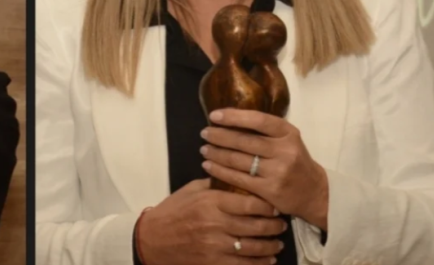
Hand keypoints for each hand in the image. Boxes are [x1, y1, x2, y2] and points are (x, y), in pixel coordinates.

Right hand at [136, 178, 286, 264]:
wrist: (152, 239)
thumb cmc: (172, 212)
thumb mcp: (191, 191)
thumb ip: (215, 185)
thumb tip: (238, 177)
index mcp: (211, 202)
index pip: (249, 203)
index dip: (267, 205)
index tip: (275, 205)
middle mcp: (215, 223)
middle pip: (256, 225)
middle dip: (274, 226)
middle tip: (281, 224)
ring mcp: (215, 245)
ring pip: (253, 247)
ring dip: (270, 246)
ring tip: (277, 243)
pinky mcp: (213, 263)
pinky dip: (259, 263)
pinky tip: (267, 260)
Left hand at [200, 109, 328, 229]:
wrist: (314, 192)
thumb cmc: (294, 160)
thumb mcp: (287, 140)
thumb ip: (265, 130)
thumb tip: (230, 117)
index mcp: (288, 133)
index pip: (258, 120)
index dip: (234, 116)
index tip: (214, 115)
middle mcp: (284, 151)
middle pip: (244, 141)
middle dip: (219, 136)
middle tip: (204, 133)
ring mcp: (277, 171)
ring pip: (238, 160)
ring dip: (216, 153)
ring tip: (204, 149)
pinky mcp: (269, 190)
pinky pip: (238, 178)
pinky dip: (220, 171)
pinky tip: (208, 165)